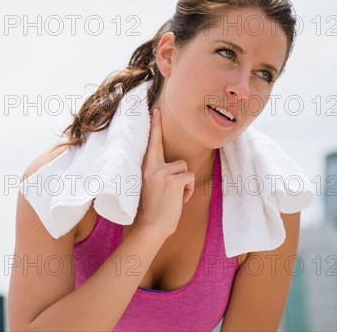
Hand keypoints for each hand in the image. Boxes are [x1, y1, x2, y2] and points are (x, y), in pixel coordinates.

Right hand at [134, 108, 194, 238]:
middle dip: (162, 134)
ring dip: (185, 183)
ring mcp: (162, 173)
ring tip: (176, 196)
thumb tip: (175, 166)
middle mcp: (152, 167)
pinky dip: (189, 190)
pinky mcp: (174, 180)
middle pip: (166, 148)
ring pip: (185, 167)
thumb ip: (159, 173)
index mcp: (146, 168)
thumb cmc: (153, 210)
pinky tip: (180, 200)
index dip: (154, 126)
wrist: (151, 226)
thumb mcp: (151, 186)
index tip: (155, 110)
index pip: (151, 143)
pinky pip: (190, 177)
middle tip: (157, 114)